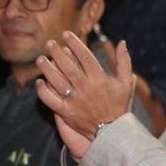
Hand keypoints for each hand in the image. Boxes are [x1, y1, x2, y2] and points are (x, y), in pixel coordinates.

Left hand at [35, 31, 134, 151]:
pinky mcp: (66, 112)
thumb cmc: (120, 105)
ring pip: (57, 81)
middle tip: (49, 43)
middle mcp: (86, 88)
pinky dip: (43, 91)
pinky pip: (51, 99)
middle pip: (68, 66)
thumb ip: (124, 61)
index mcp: (100, 78)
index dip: (75, 43)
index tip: (66, 34)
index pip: (85, 56)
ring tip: (41, 59)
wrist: (113, 131)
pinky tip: (40, 82)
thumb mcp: (126, 83)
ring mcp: (75, 100)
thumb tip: (122, 42)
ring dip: (47, 69)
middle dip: (57, 53)